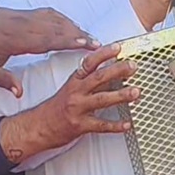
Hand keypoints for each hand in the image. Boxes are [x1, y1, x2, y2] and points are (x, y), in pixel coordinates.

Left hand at [0, 5, 97, 96]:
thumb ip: (2, 80)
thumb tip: (19, 94)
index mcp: (14, 40)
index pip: (45, 39)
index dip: (66, 40)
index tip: (84, 43)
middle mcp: (24, 25)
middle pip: (56, 29)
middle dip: (78, 35)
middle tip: (98, 44)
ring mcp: (26, 17)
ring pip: (55, 20)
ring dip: (74, 27)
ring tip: (91, 38)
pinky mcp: (27, 13)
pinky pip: (50, 14)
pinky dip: (64, 20)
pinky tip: (74, 26)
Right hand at [0, 45, 133, 163]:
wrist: (38, 127)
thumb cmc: (55, 108)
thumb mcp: (69, 89)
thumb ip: (87, 80)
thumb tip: (109, 72)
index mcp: (74, 81)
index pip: (89, 63)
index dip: (104, 54)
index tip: (118, 47)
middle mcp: (76, 92)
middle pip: (99, 78)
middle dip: (117, 71)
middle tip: (132, 66)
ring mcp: (78, 108)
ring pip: (102, 99)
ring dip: (121, 95)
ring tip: (136, 92)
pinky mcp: (80, 125)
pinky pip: (101, 125)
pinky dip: (116, 126)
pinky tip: (128, 124)